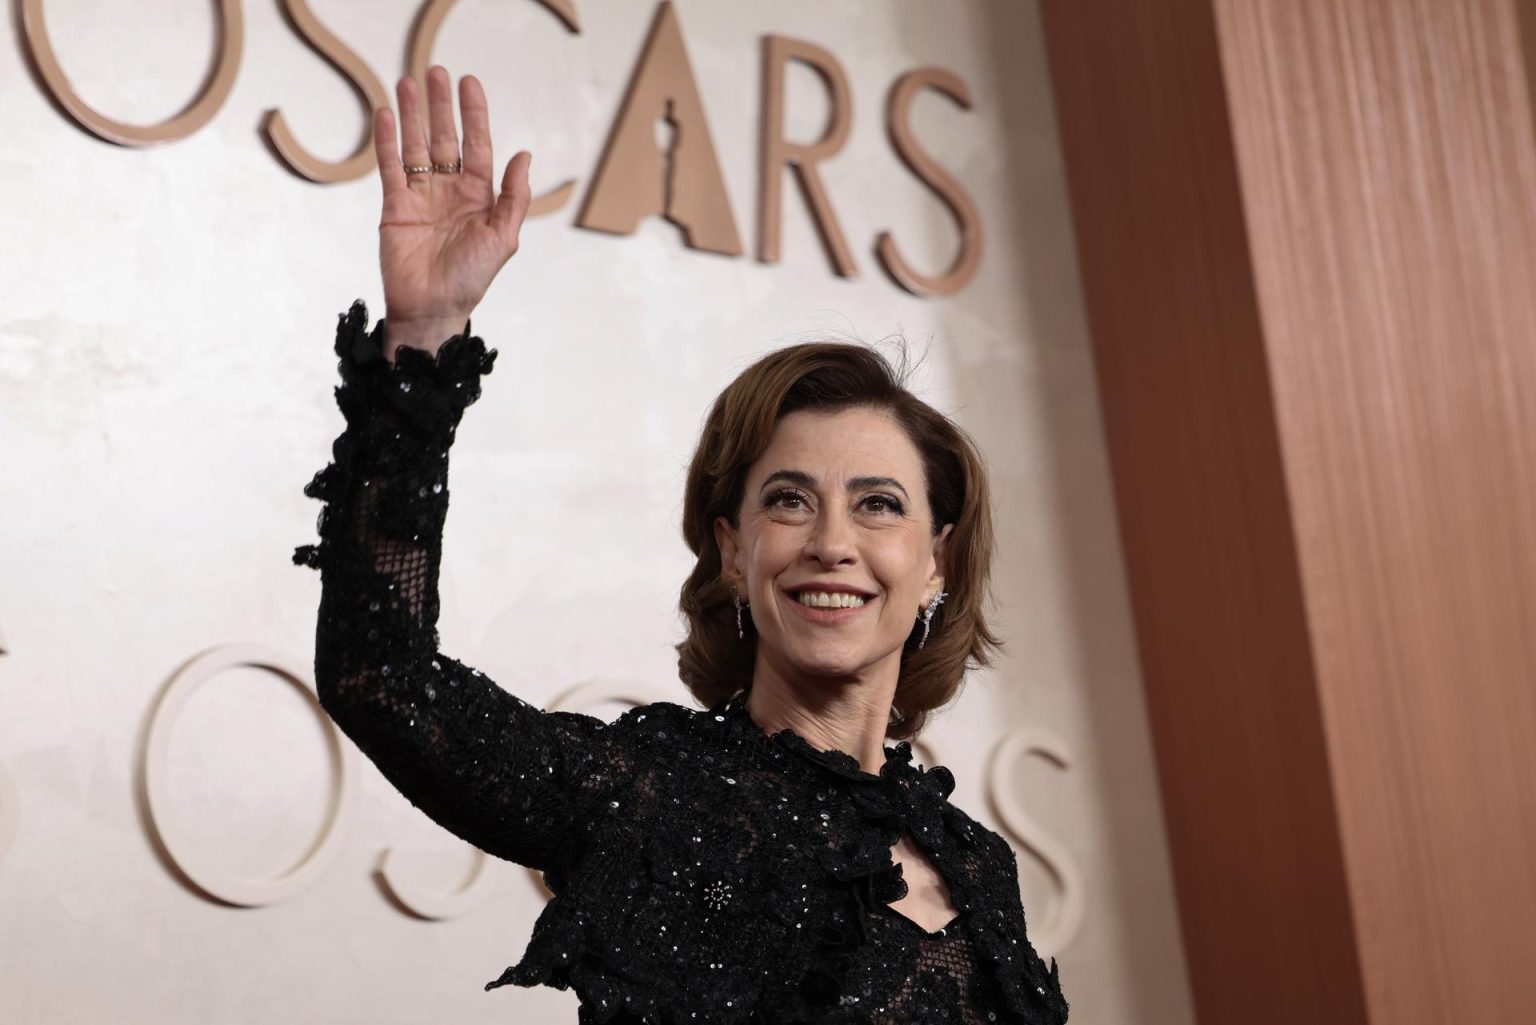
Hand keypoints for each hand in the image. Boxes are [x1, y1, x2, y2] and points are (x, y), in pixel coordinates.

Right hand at [372, 66, 532, 359]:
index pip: (477, 145)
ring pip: (416, 147)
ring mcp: (421, 196)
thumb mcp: (502, 238)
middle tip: (434, 71)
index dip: (473, 114)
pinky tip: (384, 115)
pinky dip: (386, 142)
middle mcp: (450, 191)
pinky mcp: (395, 207)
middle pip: (445, 138)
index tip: (468, 83)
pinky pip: (391, 167)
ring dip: (412, 115)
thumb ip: (513, 197)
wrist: (431, 309)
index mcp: (480, 196)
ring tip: (406, 83)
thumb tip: (523, 155)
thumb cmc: (471, 279)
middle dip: (441, 106)